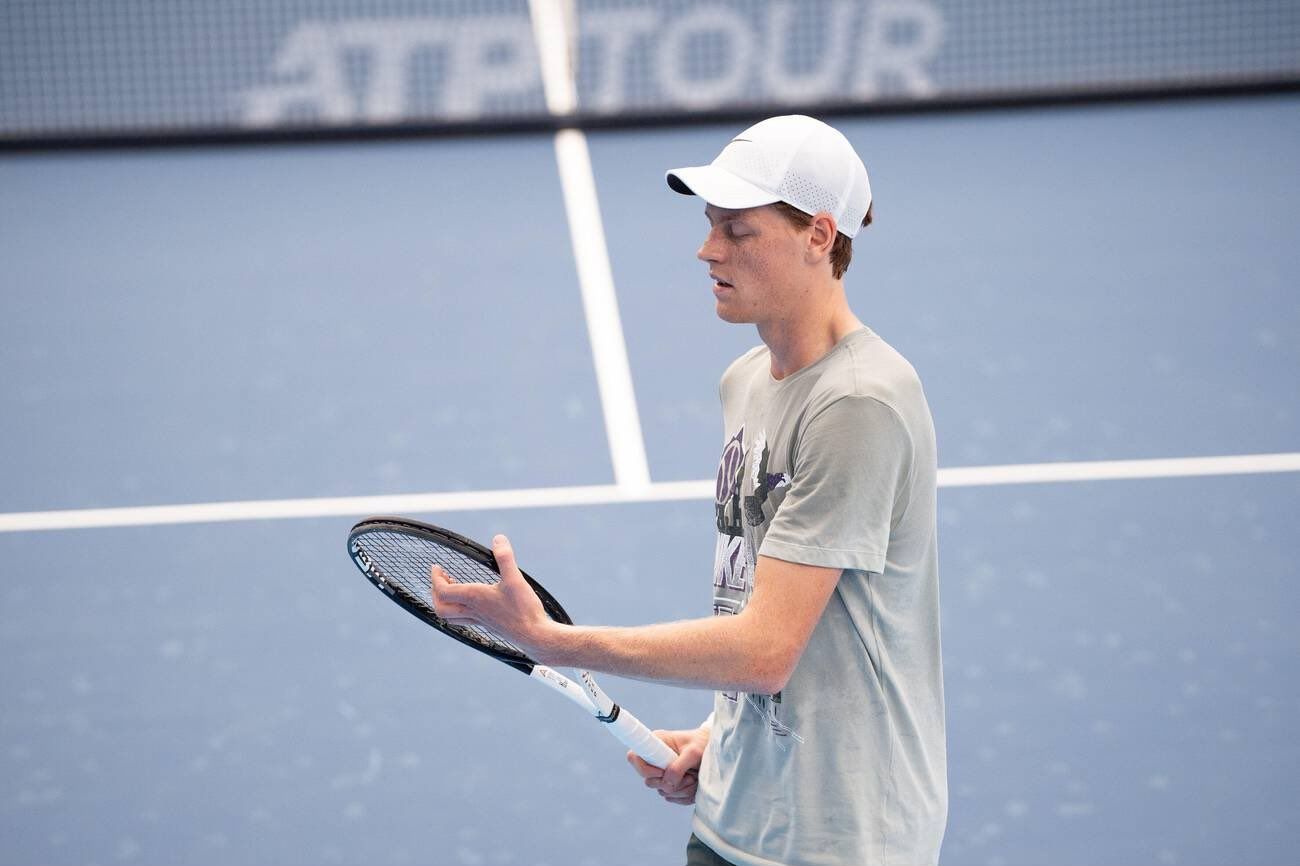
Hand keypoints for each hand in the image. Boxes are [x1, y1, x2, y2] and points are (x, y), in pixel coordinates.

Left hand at [429, 534, 555, 657]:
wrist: (534, 635)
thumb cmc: (523, 609)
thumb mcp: (515, 579)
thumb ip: (505, 558)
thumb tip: (498, 538)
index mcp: (474, 598)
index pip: (443, 591)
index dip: (435, 579)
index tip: (436, 567)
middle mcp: (472, 611)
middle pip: (441, 608)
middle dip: (435, 593)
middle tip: (441, 579)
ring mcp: (479, 620)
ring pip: (451, 617)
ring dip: (445, 603)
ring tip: (452, 589)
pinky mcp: (488, 625)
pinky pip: (464, 620)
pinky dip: (459, 611)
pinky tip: (471, 603)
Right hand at [627, 726, 708, 805]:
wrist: (713, 750)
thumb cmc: (703, 744)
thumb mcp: (693, 752)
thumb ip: (678, 766)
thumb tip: (667, 784)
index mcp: (655, 744)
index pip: (634, 757)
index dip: (645, 769)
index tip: (663, 771)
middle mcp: (655, 759)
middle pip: (649, 781)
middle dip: (670, 783)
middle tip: (689, 776)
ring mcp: (662, 773)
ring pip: (662, 791)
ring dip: (681, 790)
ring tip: (695, 778)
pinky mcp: (670, 784)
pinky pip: (672, 797)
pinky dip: (685, 795)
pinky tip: (695, 785)